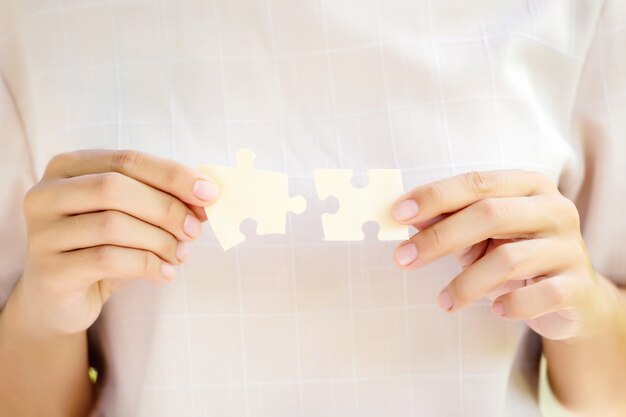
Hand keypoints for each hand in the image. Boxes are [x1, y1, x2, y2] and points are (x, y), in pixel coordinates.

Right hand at [16, 150, 218, 336]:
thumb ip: (162, 198)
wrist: (59, 299)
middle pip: (116, 188)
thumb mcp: (132, 217)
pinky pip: (108, 260)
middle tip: (194, 230)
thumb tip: (207, 194)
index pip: (128, 160)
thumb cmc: (103, 248)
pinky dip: (147, 265)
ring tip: (180, 254)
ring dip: (160, 240)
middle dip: (166, 208)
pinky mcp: (49, 271)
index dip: (173, 175)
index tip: (210, 194)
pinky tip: (165, 273)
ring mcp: (42, 233)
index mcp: (68, 168)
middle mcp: (46, 194)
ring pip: (113, 224)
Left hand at [391, 170, 607, 340]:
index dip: (435, 196)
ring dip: (466, 284)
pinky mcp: (577, 285)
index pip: (477, 183)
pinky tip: (495, 309)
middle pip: (490, 214)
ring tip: (444, 301)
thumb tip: (406, 216)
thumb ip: (450, 221)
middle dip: (439, 237)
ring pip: (508, 260)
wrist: (574, 296)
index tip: (397, 214)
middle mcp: (554, 209)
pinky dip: (511, 304)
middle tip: (403, 259)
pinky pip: (539, 296)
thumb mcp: (482, 234)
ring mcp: (568, 246)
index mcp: (528, 186)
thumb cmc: (516, 255)